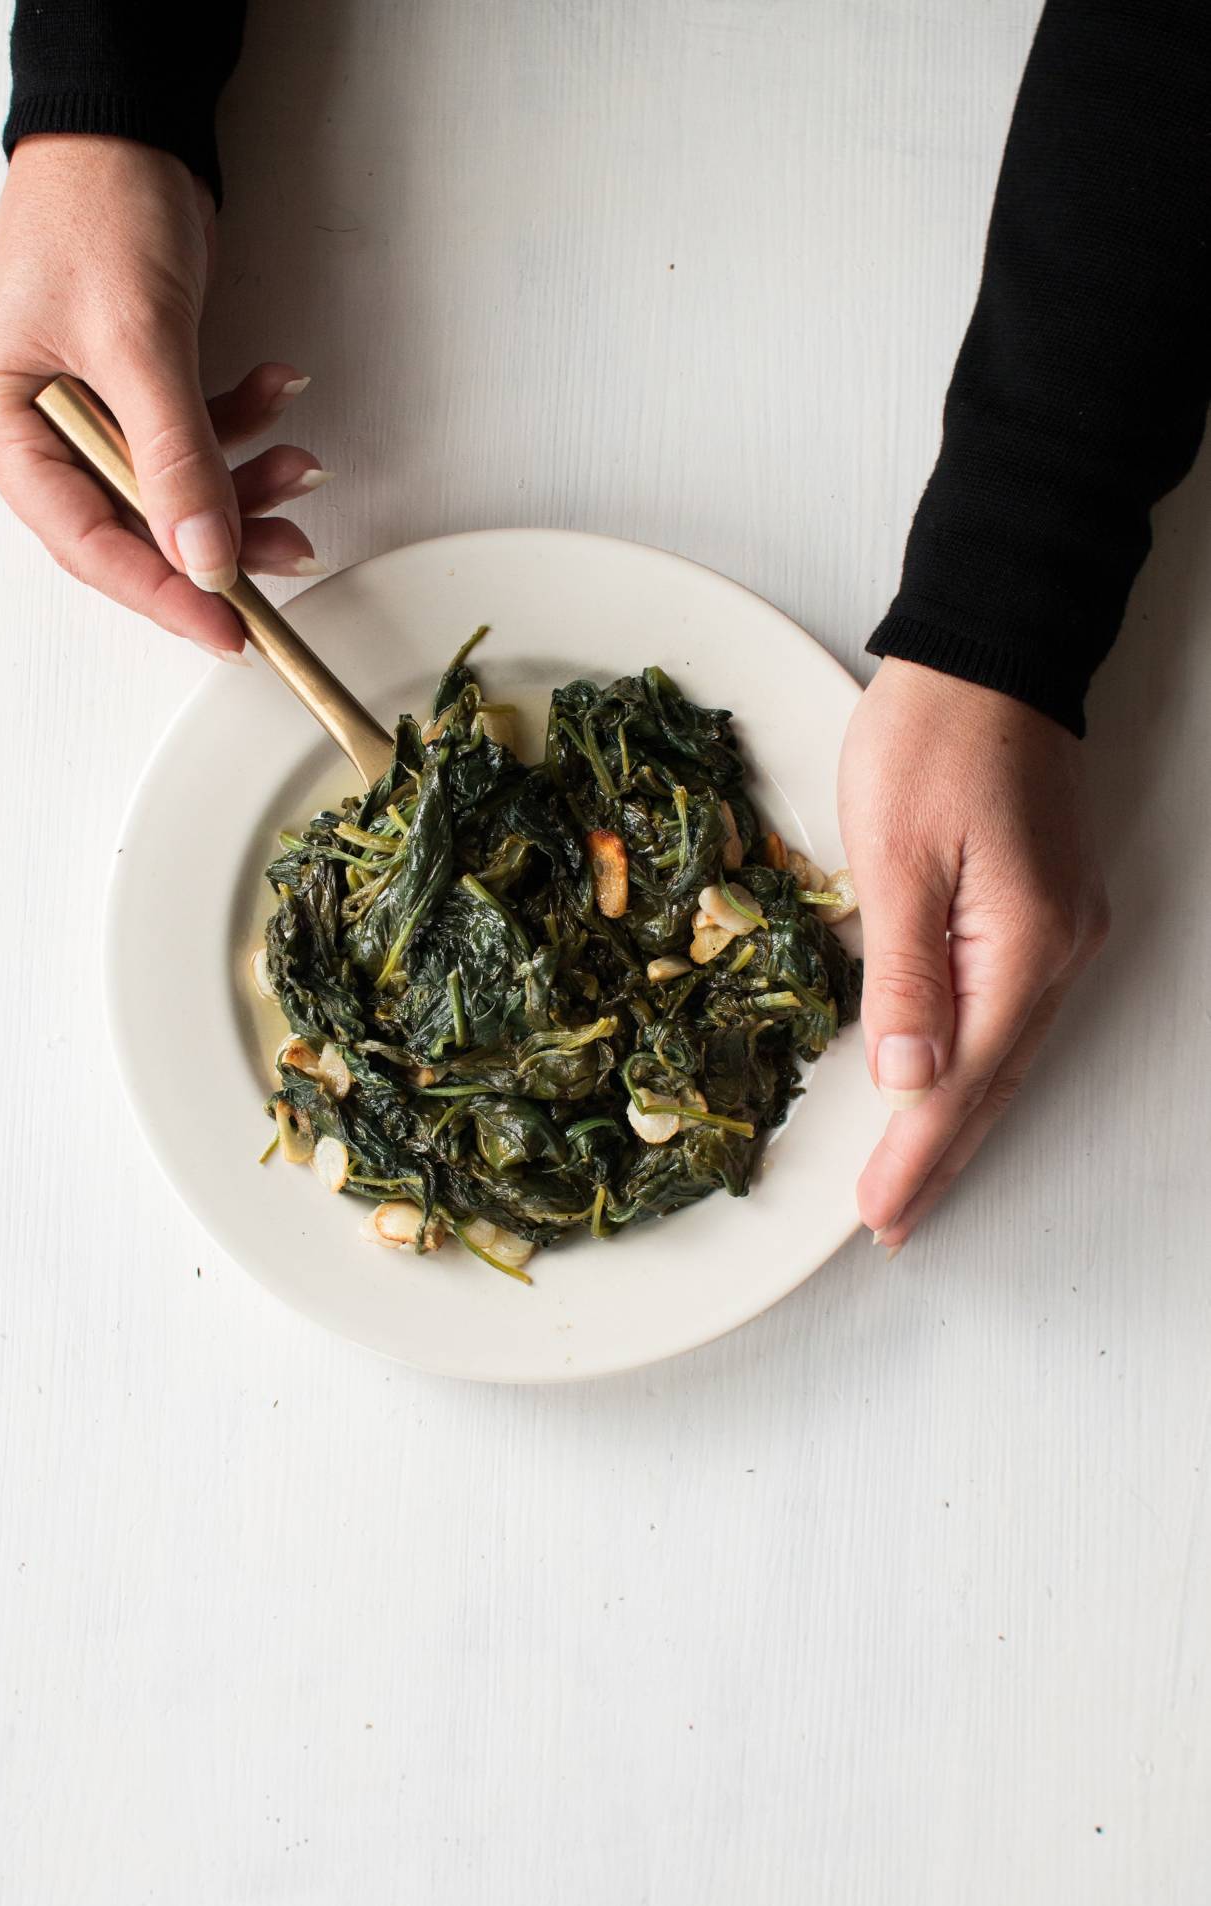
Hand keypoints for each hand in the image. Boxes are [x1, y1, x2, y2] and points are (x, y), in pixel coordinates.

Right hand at [0, 135, 326, 654]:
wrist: (127, 125)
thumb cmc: (97, 208)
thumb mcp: (138, 342)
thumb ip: (175, 459)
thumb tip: (205, 560)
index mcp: (1, 426)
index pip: (85, 543)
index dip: (161, 595)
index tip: (229, 629)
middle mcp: (35, 432)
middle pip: (135, 528)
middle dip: (218, 539)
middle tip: (289, 552)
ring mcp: (87, 414)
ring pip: (174, 492)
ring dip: (244, 485)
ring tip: (303, 465)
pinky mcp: (136, 392)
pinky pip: (192, 442)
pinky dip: (242, 429)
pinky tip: (280, 392)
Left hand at [838, 658, 1108, 1249]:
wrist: (988, 654)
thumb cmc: (932, 738)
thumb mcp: (897, 857)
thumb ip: (903, 978)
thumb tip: (907, 1083)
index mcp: (1020, 947)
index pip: (959, 1083)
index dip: (914, 1156)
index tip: (876, 1216)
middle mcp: (1056, 952)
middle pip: (994, 1083)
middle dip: (939, 1158)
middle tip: (891, 1223)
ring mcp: (1059, 931)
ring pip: (1006, 1054)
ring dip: (957, 1119)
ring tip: (910, 1178)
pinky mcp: (1043, 908)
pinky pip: (1009, 1012)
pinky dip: (973, 1063)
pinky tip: (944, 1087)